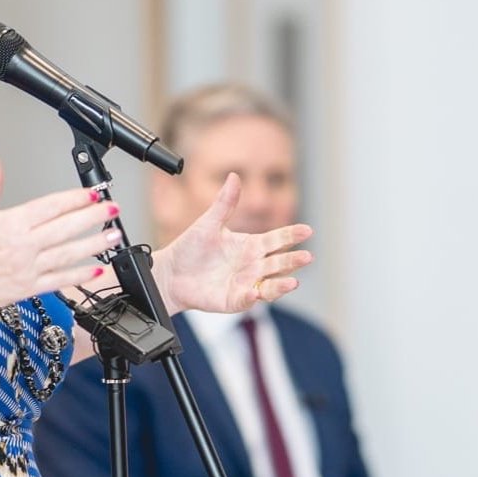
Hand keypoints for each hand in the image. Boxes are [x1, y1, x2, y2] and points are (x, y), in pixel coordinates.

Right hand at [0, 151, 120, 311]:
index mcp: (10, 223)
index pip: (51, 206)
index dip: (75, 198)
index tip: (93, 192)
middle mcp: (22, 246)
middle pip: (66, 228)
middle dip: (93, 217)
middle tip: (112, 209)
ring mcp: (27, 268)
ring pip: (69, 254)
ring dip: (95, 244)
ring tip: (113, 235)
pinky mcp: (28, 288)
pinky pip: (60, 280)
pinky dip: (80, 275)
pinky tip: (97, 268)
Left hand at [153, 174, 312, 314]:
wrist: (171, 274)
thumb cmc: (190, 249)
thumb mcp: (208, 223)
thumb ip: (225, 203)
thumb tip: (234, 176)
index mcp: (251, 245)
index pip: (278, 239)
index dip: (292, 234)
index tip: (307, 230)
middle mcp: (253, 265)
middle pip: (279, 263)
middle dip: (294, 260)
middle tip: (306, 256)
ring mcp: (246, 284)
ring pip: (271, 285)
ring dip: (282, 284)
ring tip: (293, 282)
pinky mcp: (234, 300)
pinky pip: (247, 300)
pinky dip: (253, 296)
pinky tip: (255, 292)